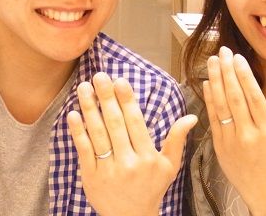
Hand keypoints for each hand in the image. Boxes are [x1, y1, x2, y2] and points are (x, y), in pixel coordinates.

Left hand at [68, 72, 196, 215]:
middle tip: (99, 76)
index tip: (120, 81)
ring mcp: (108, 170)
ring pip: (98, 134)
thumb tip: (192, 117)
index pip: (135, 123)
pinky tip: (73, 114)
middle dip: (107, 98)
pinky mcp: (91, 177)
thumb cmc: (151, 188)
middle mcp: (128, 163)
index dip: (127, 101)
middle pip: (115, 124)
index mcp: (148, 157)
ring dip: (90, 109)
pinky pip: (84, 151)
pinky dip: (78, 132)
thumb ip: (177, 140)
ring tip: (84, 87)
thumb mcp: (170, 166)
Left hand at [204, 47, 265, 215]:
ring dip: (215, 81)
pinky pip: (213, 118)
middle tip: (222, 52)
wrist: (262, 194)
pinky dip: (209, 100)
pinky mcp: (219, 146)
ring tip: (212, 61)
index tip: (238, 58)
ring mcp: (231, 140)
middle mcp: (248, 134)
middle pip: (235, 97)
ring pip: (221, 105)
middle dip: (227, 72)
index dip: (244, 76)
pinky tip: (207, 83)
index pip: (254, 98)